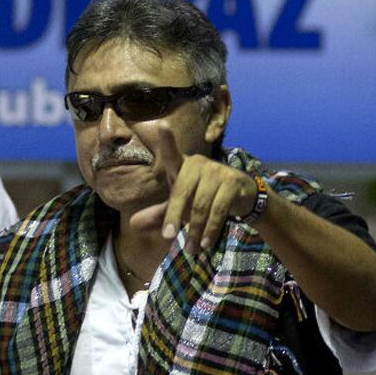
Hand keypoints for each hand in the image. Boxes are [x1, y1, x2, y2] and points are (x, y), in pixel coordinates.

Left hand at [130, 123, 259, 254]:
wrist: (242, 197)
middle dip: (173, 216)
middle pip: (182, 191)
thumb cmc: (203, 196)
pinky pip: (219, 209)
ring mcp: (217, 172)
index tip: (162, 126)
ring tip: (190, 249)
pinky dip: (211, 229)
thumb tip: (133, 224)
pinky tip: (205, 242)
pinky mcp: (232, 183)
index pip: (172, 155)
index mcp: (182, 166)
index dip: (168, 141)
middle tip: (167, 237)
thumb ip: (160, 213)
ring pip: (201, 205)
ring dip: (194, 230)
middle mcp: (199, 164)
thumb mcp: (181, 205)